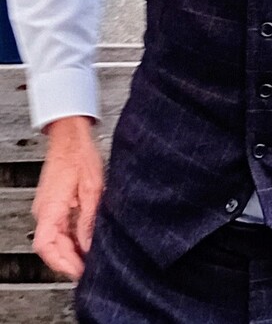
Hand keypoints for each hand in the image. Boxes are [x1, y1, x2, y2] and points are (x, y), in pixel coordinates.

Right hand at [31, 115, 103, 279]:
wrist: (71, 135)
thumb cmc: (79, 154)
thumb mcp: (92, 189)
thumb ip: (89, 219)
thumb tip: (89, 244)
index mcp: (50, 208)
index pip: (47, 247)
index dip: (62, 263)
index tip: (78, 272)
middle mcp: (44, 210)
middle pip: (50, 246)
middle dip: (68, 261)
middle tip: (87, 269)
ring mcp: (47, 206)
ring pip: (54, 239)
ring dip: (69, 251)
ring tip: (88, 258)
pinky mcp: (54, 202)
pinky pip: (58, 227)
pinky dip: (70, 238)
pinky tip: (84, 241)